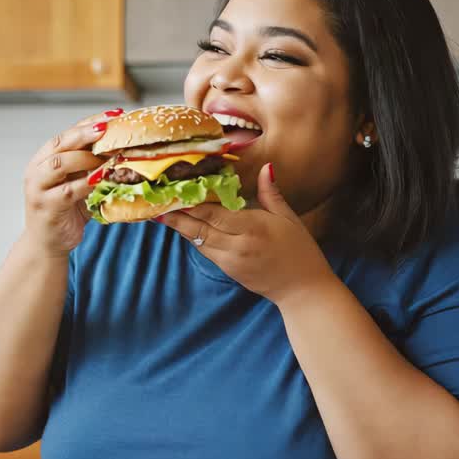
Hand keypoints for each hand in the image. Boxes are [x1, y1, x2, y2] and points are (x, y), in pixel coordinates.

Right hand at [20, 110, 120, 256]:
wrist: (47, 243)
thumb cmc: (66, 211)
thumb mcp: (78, 182)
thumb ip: (92, 166)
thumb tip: (125, 146)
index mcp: (44, 158)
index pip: (67, 133)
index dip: (90, 122)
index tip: (114, 115)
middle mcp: (36, 169)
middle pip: (60, 143)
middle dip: (86, 133)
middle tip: (109, 128)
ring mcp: (38, 188)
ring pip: (60, 163)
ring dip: (87, 157)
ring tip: (108, 155)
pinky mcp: (46, 206)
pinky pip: (69, 190)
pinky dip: (88, 183)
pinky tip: (103, 179)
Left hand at [159, 164, 335, 305]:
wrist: (302, 290)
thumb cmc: (300, 251)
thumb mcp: (288, 218)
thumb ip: (271, 194)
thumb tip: (265, 168)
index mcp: (253, 228)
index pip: (213, 213)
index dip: (191, 203)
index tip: (175, 190)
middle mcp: (237, 245)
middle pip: (198, 228)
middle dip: (176, 216)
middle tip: (156, 203)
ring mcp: (231, 261)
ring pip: (197, 241)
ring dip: (180, 227)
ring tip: (163, 213)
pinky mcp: (228, 271)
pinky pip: (206, 252)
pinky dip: (193, 238)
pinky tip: (184, 228)